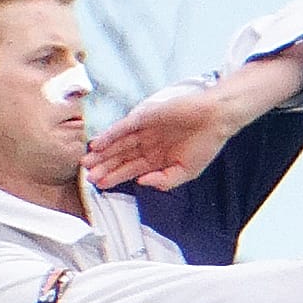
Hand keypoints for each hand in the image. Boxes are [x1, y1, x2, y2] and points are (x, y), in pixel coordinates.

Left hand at [83, 38, 302, 191]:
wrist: (215, 120)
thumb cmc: (205, 145)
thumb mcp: (186, 172)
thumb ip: (164, 181)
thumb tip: (141, 183)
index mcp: (157, 158)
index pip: (131, 169)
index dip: (116, 177)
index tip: (100, 185)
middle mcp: (148, 144)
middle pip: (121, 157)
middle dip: (105, 167)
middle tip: (87, 176)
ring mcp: (146, 130)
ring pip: (119, 144)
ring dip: (103, 153)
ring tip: (87, 162)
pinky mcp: (146, 117)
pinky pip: (124, 128)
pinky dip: (111, 135)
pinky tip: (98, 144)